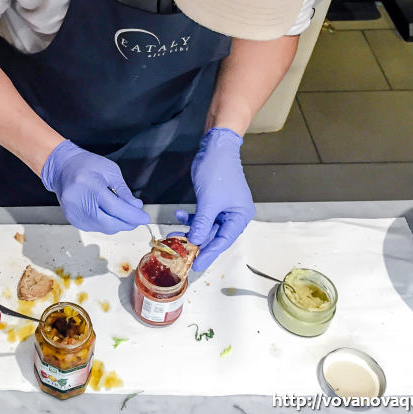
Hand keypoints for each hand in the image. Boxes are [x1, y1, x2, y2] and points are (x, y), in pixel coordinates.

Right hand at [41, 140, 148, 233]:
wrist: (62, 168)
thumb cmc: (86, 165)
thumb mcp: (110, 171)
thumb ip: (123, 191)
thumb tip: (135, 207)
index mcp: (90, 186)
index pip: (115, 208)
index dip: (132, 215)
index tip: (144, 218)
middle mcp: (79, 201)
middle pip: (109, 222)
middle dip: (127, 223)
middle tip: (137, 219)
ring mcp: (74, 212)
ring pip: (103, 228)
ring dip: (117, 224)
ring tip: (124, 215)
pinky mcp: (72, 219)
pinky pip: (94, 227)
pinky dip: (106, 224)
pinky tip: (109, 216)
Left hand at [173, 127, 254, 270]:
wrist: (215, 148)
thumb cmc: (218, 172)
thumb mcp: (209, 201)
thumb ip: (203, 224)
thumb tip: (195, 241)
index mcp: (240, 216)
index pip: (224, 241)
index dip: (209, 253)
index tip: (196, 265)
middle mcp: (234, 215)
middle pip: (215, 236)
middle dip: (196, 244)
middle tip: (180, 256)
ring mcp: (223, 209)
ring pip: (205, 227)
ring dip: (189, 231)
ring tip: (172, 236)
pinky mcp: (212, 203)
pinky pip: (201, 217)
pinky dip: (190, 218)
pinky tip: (179, 214)